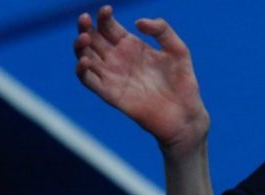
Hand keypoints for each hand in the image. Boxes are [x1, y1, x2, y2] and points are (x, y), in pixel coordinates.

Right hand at [73, 5, 208, 153]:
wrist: (185, 114)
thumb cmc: (183, 82)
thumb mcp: (178, 50)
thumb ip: (162, 30)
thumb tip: (137, 22)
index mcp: (131, 46)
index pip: (108, 27)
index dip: (103, 17)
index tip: (106, 10)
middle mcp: (117, 60)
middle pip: (92, 39)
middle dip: (85, 27)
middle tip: (84, 19)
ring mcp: (113, 77)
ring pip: (86, 58)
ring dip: (79, 47)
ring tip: (84, 37)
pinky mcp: (111, 95)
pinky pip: (89, 82)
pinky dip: (82, 71)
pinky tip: (85, 61)